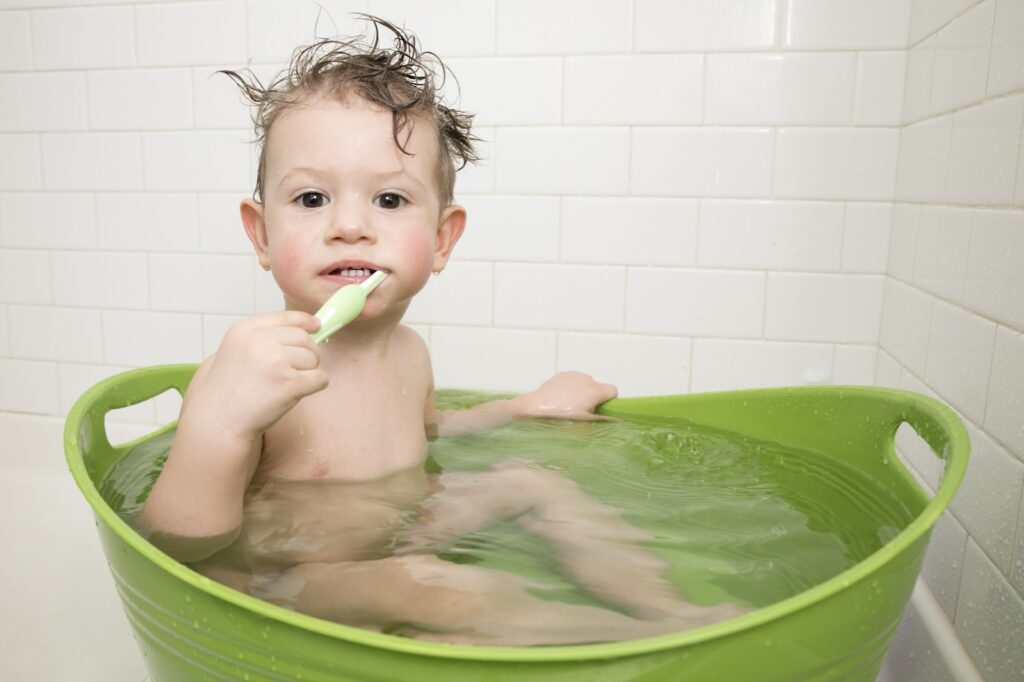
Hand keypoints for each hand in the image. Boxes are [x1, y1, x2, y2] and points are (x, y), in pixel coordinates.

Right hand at [191, 311, 327, 440]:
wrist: (219, 420)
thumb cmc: (230, 389)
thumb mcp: (237, 349)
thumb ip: (266, 335)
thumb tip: (312, 325)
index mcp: (245, 330)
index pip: (285, 317)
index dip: (304, 322)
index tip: (316, 326)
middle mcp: (260, 341)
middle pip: (304, 338)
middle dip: (305, 353)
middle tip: (290, 371)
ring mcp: (275, 361)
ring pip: (314, 358)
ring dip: (307, 372)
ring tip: (283, 384)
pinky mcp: (289, 383)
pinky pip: (320, 378)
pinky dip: (316, 386)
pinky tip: (296, 393)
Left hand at [511, 371, 617, 420]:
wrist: (535, 408)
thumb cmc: (560, 419)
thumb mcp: (584, 425)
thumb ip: (603, 420)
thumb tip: (617, 419)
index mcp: (594, 391)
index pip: (613, 390)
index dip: (609, 400)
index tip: (600, 409)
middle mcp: (586, 379)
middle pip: (598, 387)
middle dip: (593, 397)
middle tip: (581, 411)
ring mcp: (573, 375)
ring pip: (585, 383)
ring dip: (582, 392)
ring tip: (569, 406)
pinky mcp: (562, 374)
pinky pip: (573, 381)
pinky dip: (571, 388)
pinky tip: (561, 399)